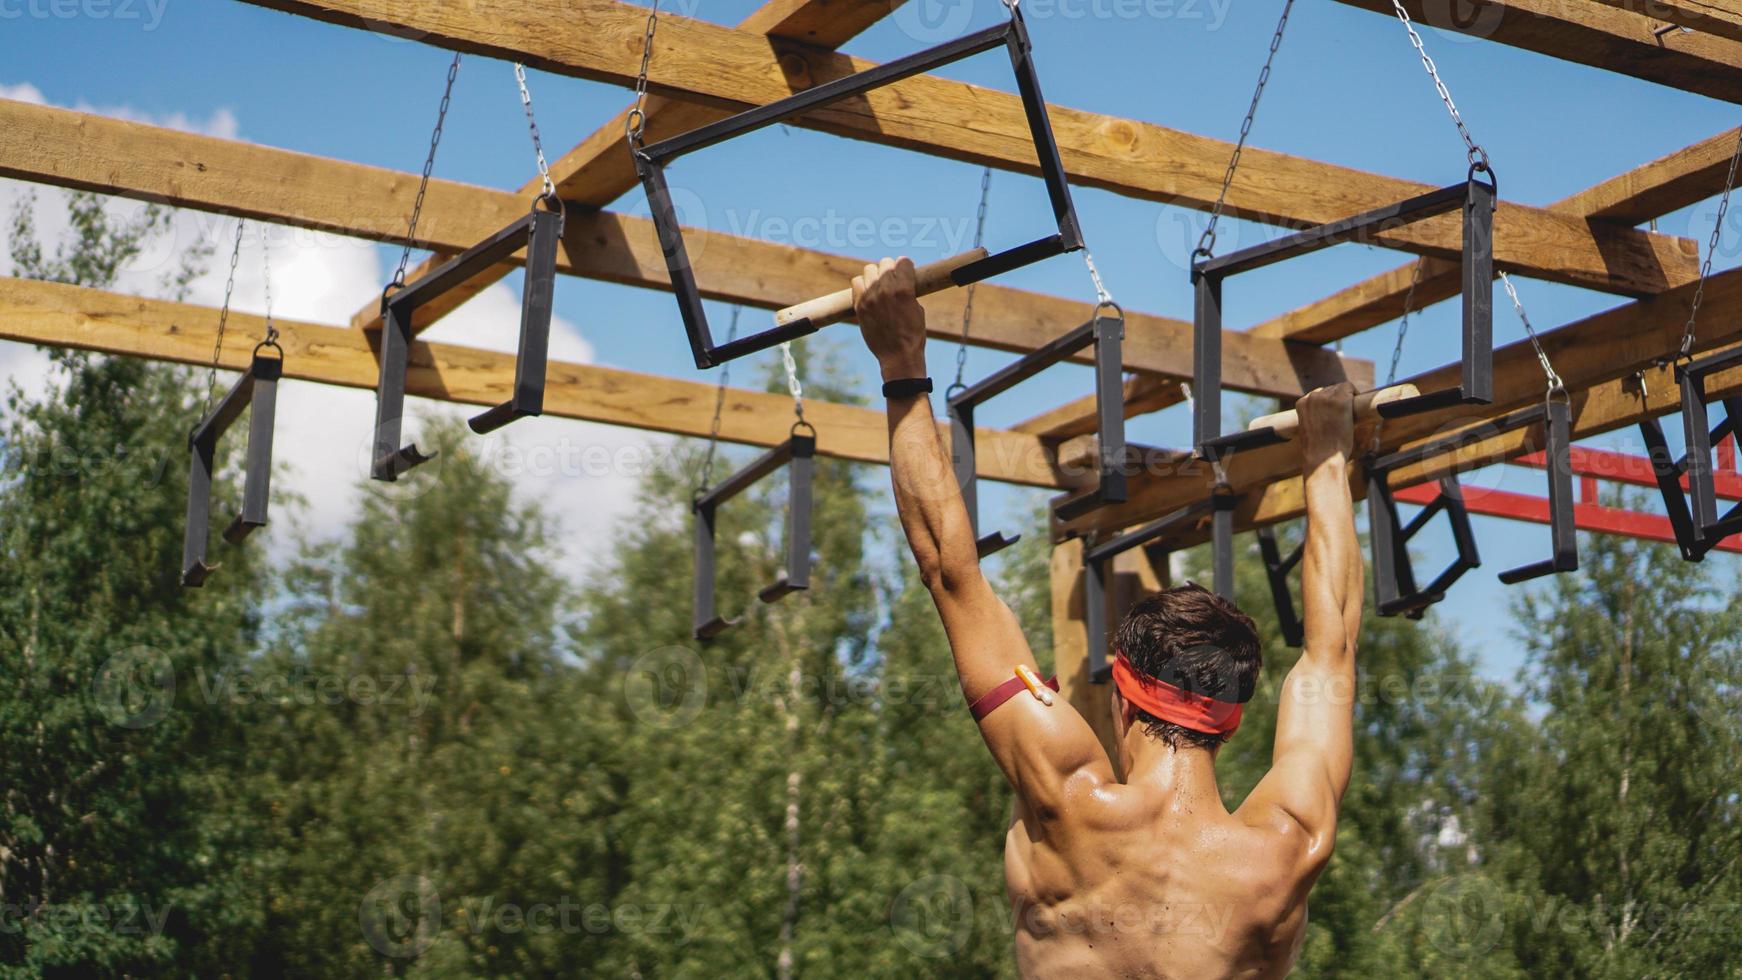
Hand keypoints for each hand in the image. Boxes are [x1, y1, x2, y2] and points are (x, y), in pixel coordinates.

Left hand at [852, 257, 926, 382]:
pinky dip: (862, 285)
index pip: (903, 261)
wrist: (898, 356)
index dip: (906, 267)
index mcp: (904, 289)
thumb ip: (908, 291)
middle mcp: (885, 289)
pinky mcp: (859, 305)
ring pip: (869, 269)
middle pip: (886, 263)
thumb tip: (901, 280)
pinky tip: (869, 293)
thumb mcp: (918, 309)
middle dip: (891, 269)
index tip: (906, 273)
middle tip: (893, 281)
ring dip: (876, 275)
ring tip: (880, 286)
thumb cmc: (913, 335)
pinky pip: (856, 282)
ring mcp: (870, 297)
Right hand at [1296, 383, 1354, 467]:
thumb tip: (1330, 413)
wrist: (1322, 458)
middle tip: (1345, 414)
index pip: (1318, 394)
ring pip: (1340, 388)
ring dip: (1347, 397)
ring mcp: (1325, 398)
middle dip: (1338, 399)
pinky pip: (1349, 388)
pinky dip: (1354, 393)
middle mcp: (1311, 397)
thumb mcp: (1309, 428)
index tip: (1335, 411)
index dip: (1328, 402)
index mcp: (1301, 403)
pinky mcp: (1340, 401)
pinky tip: (1356, 405)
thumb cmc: (1317, 449)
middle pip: (1329, 389)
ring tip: (1350, 412)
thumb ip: (1314, 416)